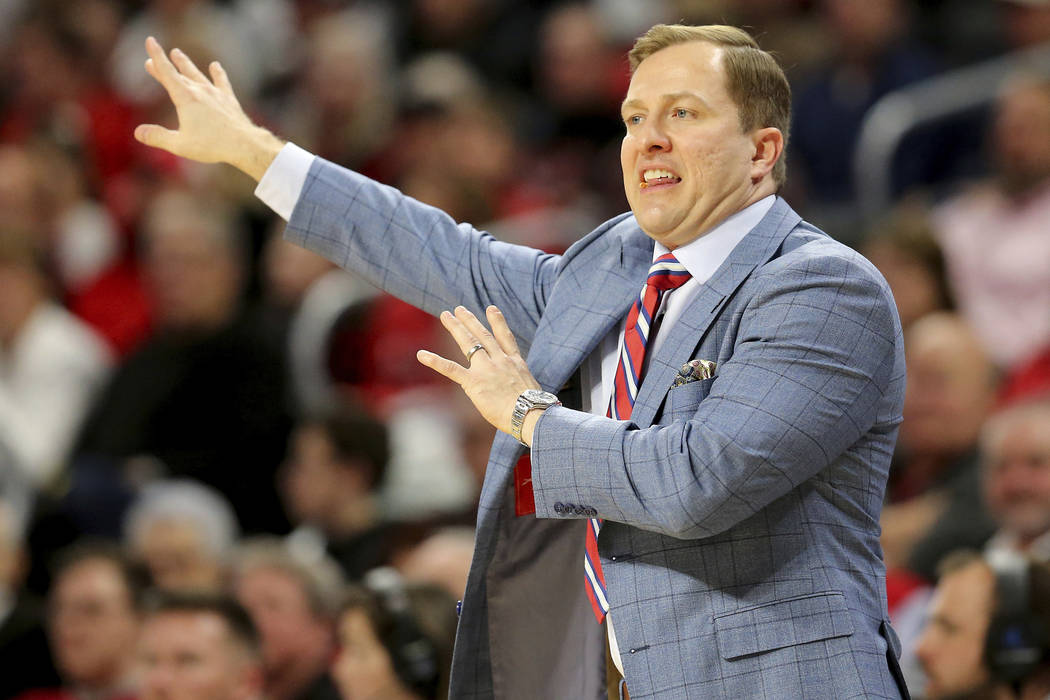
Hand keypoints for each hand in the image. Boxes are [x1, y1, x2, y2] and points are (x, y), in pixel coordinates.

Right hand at [133, 36, 282, 180]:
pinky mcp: (229, 100)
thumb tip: (138, 132)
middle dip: (165, 66)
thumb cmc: (212, 146)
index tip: (150, 40)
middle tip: (152, 60)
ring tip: (177, 53)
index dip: (157, 57)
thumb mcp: (180, 145)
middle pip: (179, 74)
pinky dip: (218, 74)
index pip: (167, 72)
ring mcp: (216, 94)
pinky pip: (222, 82)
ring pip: (198, 74)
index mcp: (185, 98)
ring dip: (186, 64)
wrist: (244, 144)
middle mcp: (200, 91)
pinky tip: (216, 66)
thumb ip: (158, 137)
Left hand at [417, 306, 542, 442]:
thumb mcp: (529, 390)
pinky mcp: (474, 382)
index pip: (505, 337)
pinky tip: (422, 355)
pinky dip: (435, 361)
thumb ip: (518, 384)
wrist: (529, 413)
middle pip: (483, 335)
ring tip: (446, 315)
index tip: (491, 308)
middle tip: (459, 309)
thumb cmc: (533, 410)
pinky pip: (451, 369)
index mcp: (515, 363)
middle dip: (470, 320)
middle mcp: (500, 361)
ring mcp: (486, 369)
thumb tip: (516, 392)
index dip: (498, 321)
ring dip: (456, 327)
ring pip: (469, 343)